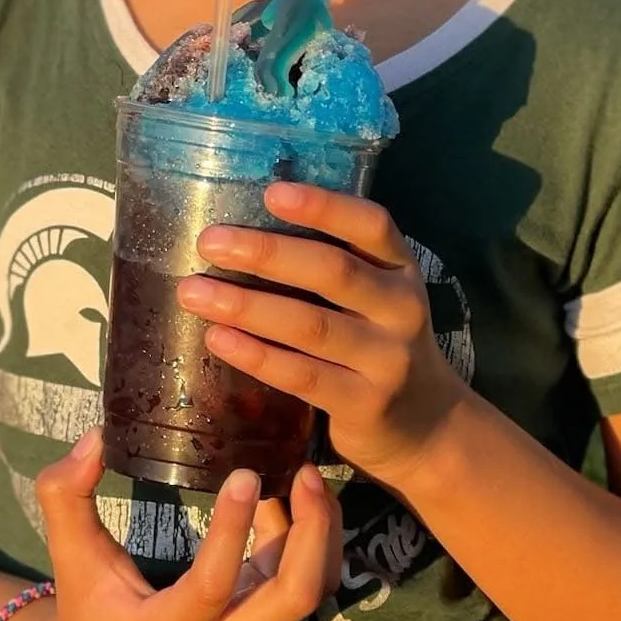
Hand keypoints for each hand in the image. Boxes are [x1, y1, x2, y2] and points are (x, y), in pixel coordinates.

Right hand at [0, 428, 340, 620]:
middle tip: (304, 472)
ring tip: (304, 477)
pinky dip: (307, 542)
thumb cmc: (85, 609)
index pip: (213, 586)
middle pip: (295, 598)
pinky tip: (286, 498)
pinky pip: (302, 585)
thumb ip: (66, 495)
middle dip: (312, 534)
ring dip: (319, 535)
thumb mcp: (70, 554)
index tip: (245, 474)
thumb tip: (95, 436)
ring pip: (312, 593)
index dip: (233, 531)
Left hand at [175, 183, 468, 485]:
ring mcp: (387, 360)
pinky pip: (301, 376)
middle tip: (210, 242)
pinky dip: (256, 355)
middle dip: (266, 253)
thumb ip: (330, 265)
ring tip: (194, 292)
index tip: (271, 193)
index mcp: (401, 268)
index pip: (371, 225)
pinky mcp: (365, 404)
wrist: (426, 426)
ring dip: (246, 306)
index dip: (324, 206)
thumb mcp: (375, 297)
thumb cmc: (377, 344)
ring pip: (310, 326)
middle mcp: (401, 309)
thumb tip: (240, 231)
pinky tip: (217, 339)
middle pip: (332, 272)